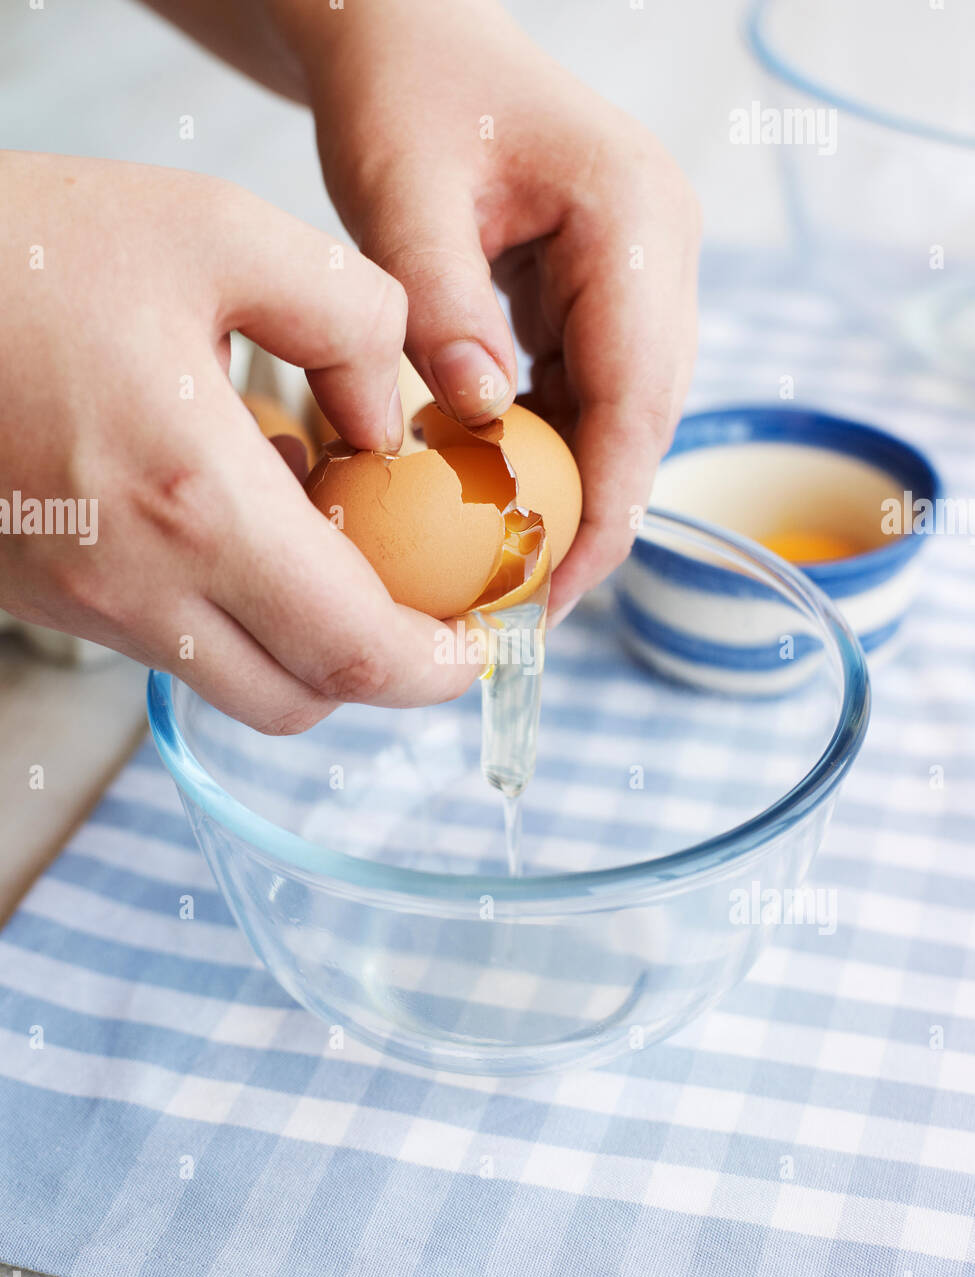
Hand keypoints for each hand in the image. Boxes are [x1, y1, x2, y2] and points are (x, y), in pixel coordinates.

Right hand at [0, 151, 475, 730]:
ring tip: (328, 537)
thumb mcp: (216, 232)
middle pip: (299, 699)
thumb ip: (352, 317)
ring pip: (231, 680)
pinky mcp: (47, 596)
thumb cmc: (24, 248)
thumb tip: (395, 415)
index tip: (483, 644)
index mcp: (197, 505)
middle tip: (431, 614)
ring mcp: (82, 604)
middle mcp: (135, 586)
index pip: (352, 650)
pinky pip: (168, 642)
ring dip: (304, 639)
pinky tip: (235, 514)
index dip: (438, 668)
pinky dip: (230, 611)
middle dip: (383, 673)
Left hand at [293, 0, 699, 616]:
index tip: (557, 589)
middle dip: (594, 516)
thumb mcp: (400, 190)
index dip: (605, 504)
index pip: (640, 392)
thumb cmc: (406, 92)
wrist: (412, 38)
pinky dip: (551, 451)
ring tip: (514, 572)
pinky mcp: (605, 293)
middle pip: (646, 415)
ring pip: (625, 414)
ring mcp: (640, 273)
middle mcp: (660, 249)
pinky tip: (502, 498)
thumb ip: (439, 304)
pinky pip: (590, 392)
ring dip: (574, 492)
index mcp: (635, 217)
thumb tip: (478, 420)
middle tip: (530, 606)